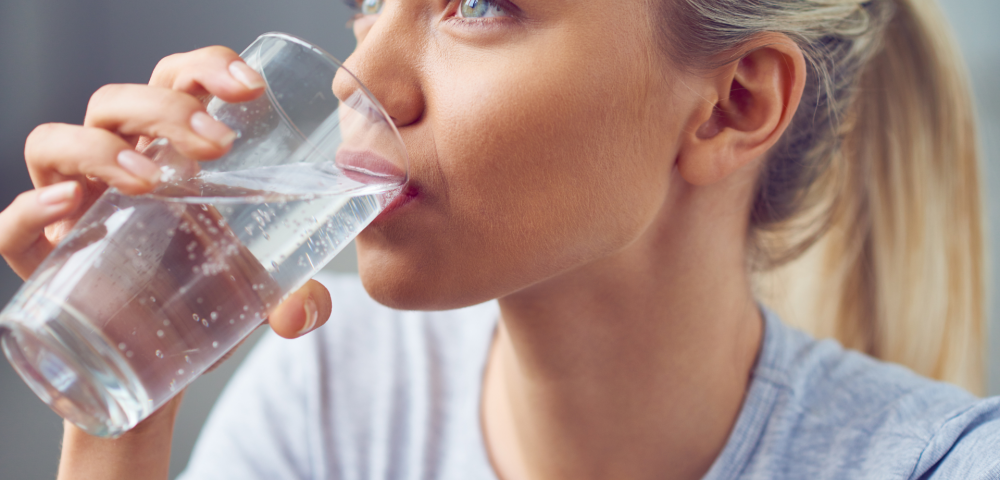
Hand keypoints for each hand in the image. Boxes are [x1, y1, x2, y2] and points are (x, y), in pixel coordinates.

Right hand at [0, 45, 332, 479]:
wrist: (155, 367)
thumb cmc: (205, 302)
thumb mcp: (261, 294)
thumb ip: (299, 299)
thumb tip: (303, 313)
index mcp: (172, 153)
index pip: (178, 83)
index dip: (207, 70)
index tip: (251, 88)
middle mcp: (115, 166)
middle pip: (120, 103)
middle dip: (167, 109)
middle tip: (218, 146)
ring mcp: (70, 207)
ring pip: (55, 144)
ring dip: (100, 150)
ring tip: (149, 181)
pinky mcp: (38, 257)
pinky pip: (12, 224)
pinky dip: (30, 213)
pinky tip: (69, 211)